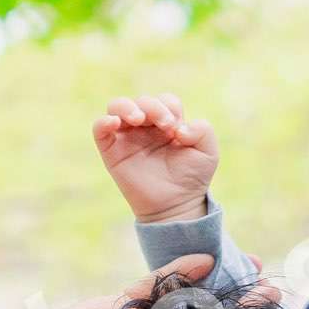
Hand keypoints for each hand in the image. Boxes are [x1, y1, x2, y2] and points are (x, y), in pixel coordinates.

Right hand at [92, 93, 219, 224]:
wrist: (175, 207)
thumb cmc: (191, 179)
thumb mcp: (208, 152)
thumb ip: (203, 130)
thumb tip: (178, 127)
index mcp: (167, 123)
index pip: (164, 101)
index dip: (170, 107)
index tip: (177, 129)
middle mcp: (145, 128)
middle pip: (142, 101)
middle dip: (154, 107)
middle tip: (165, 125)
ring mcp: (127, 138)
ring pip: (117, 107)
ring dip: (127, 107)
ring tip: (138, 119)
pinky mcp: (111, 152)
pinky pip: (99, 129)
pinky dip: (103, 121)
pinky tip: (114, 122)